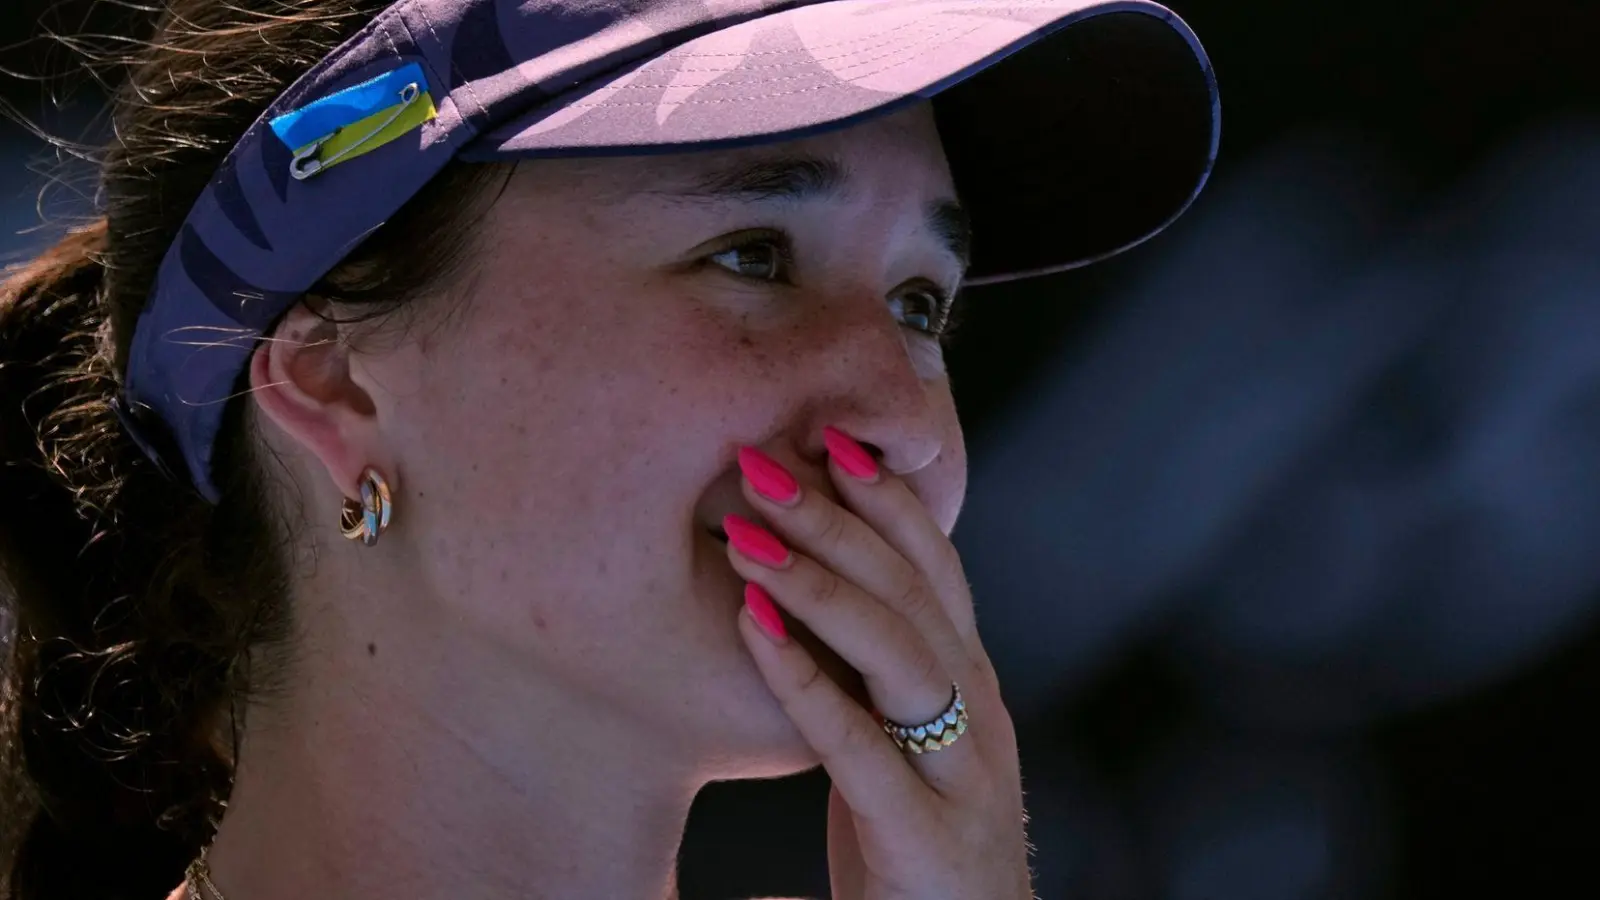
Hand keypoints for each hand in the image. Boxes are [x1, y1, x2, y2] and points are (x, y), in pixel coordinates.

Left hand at [724, 428, 1033, 899]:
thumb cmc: (916, 845)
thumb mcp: (909, 741)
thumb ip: (881, 671)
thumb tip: (819, 583)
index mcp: (973, 685)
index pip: (938, 568)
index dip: (888, 497)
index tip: (829, 431)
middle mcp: (979, 716)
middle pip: (916, 592)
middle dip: (840, 517)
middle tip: (764, 457)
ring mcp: (962, 775)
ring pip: (901, 652)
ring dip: (821, 581)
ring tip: (747, 529)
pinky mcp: (927, 838)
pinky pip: (859, 746)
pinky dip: (805, 678)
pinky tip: (752, 626)